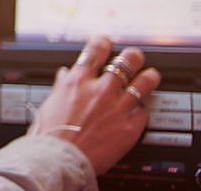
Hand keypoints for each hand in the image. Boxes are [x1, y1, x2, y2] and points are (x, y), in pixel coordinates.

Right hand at [27, 36, 160, 174]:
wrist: (59, 159)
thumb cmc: (49, 134)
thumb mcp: (49, 103)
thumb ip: (62, 86)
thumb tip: (65, 75)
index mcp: (78, 81)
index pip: (96, 49)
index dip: (104, 41)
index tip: (106, 41)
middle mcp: (100, 90)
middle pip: (126, 61)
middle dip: (132, 57)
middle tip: (134, 57)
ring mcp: (118, 107)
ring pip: (143, 83)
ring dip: (149, 77)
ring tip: (151, 75)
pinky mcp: (130, 128)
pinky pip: (145, 112)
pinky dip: (143, 110)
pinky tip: (142, 110)